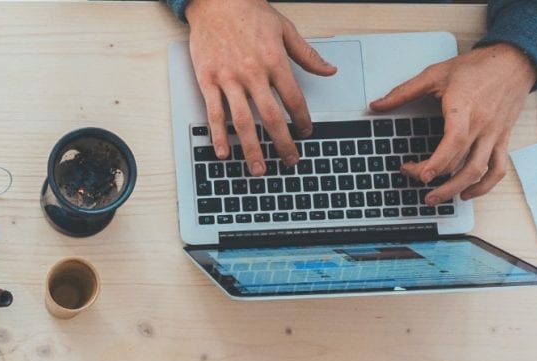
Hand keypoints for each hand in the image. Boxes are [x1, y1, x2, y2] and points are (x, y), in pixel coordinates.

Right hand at [184, 0, 336, 174]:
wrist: (217, 0)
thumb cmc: (250, 12)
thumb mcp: (285, 29)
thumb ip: (307, 55)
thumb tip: (329, 71)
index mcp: (274, 61)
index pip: (293, 99)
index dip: (302, 119)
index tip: (306, 132)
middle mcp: (252, 73)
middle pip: (271, 117)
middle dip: (282, 143)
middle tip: (289, 160)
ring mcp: (228, 78)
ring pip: (243, 121)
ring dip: (252, 148)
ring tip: (259, 168)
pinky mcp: (207, 80)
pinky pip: (214, 113)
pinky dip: (218, 135)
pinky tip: (224, 152)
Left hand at [370, 44, 536, 203]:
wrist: (513, 61)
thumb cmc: (476, 67)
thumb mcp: (435, 73)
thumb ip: (404, 92)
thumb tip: (377, 105)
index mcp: (464, 108)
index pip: (454, 141)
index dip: (438, 162)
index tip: (421, 175)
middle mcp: (482, 125)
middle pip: (462, 162)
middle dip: (437, 178)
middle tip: (415, 181)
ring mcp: (494, 134)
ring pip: (481, 171)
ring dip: (458, 189)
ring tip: (437, 198)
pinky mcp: (503, 138)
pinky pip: (499, 168)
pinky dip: (485, 185)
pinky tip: (467, 192)